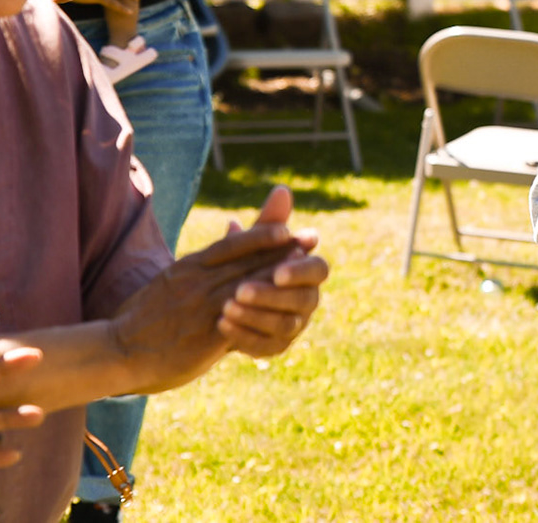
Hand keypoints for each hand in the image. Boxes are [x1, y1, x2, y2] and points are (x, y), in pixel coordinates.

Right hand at [110, 191, 307, 391]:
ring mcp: (200, 308)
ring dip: (278, 276)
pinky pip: (239, 321)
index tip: (291, 229)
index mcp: (189, 266)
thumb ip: (206, 259)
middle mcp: (196, 282)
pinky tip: (283, 309)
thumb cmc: (146, 314)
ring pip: (247, 286)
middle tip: (311, 241)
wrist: (118, 350)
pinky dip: (262, 312)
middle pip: (246, 261)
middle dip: (281, 250)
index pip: (232, 243)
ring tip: (303, 269)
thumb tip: (232, 231)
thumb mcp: (173, 278)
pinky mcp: (203, 335)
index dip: (264, 234)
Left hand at [215, 187, 327, 356]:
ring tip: (225, 306)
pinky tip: (221, 325)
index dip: (300, 271)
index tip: (277, 270)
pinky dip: (245, 336)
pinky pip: (266, 345)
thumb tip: (282, 190)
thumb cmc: (241, 268)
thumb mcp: (251, 247)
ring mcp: (295, 326)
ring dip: (256, 315)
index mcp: (308, 272)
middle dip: (272, 295)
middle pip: (304, 300)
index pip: (319, 270)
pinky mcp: (276, 347)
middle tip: (240, 289)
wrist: (219, 307)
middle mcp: (308, 300)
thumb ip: (269, 224)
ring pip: (285, 325)